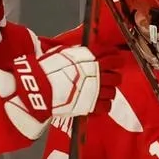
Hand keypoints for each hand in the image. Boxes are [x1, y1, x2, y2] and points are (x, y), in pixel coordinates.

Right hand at [0, 46, 120, 139]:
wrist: (42, 86)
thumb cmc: (48, 68)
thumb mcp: (64, 53)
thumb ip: (77, 54)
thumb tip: (82, 52)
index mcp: (91, 58)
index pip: (112, 55)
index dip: (116, 58)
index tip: (115, 60)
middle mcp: (98, 73)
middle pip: (116, 76)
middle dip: (113, 77)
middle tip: (109, 78)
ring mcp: (97, 90)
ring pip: (113, 92)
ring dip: (109, 92)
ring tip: (102, 93)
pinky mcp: (93, 105)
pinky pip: (107, 106)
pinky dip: (104, 106)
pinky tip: (99, 104)